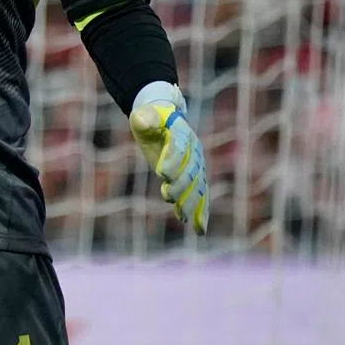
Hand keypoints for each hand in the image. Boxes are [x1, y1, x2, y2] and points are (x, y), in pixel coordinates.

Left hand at [129, 82, 209, 234]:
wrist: (166, 120)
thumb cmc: (150, 117)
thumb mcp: (142, 114)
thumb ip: (144, 118)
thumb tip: (142, 121)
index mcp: (181, 132)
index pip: (178, 146)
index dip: (171, 160)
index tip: (161, 174)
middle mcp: (193, 150)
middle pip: (190, 170)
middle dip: (180, 184)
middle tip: (166, 195)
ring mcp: (197, 165)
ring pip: (197, 187)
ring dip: (191, 203)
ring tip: (182, 217)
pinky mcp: (195, 178)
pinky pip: (201, 196)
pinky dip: (201, 213)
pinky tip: (199, 230)